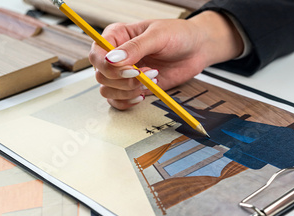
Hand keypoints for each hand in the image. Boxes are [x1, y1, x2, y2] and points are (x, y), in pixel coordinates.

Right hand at [89, 11, 243, 109]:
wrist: (196, 49)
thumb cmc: (178, 35)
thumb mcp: (158, 36)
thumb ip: (136, 47)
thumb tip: (113, 59)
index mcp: (117, 36)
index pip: (96, 54)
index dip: (108, 66)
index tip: (131, 69)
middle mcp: (116, 56)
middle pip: (101, 75)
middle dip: (124, 80)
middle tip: (146, 74)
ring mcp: (124, 74)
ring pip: (107, 90)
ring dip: (128, 91)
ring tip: (151, 81)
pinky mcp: (134, 88)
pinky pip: (118, 101)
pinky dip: (128, 102)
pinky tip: (143, 94)